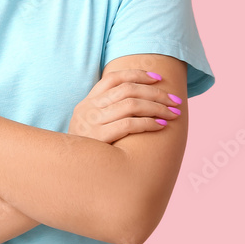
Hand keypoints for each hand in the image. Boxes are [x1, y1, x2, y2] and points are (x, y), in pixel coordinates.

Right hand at [68, 69, 182, 143]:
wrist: (69, 169)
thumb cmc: (87, 147)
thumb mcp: (90, 123)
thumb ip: (106, 110)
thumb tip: (139, 99)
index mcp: (87, 101)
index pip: (113, 78)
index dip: (137, 74)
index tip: (158, 78)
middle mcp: (89, 108)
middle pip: (127, 90)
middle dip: (155, 93)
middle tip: (175, 100)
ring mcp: (93, 122)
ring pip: (131, 105)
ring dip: (157, 107)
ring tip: (173, 113)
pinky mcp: (99, 137)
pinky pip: (129, 124)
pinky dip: (149, 123)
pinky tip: (161, 125)